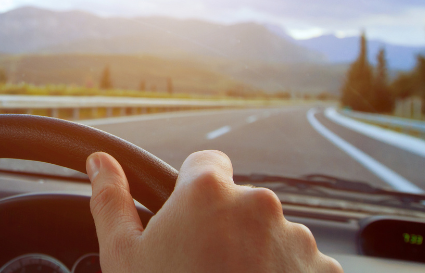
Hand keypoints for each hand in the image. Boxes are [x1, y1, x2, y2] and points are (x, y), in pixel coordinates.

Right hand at [86, 150, 342, 272]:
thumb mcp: (124, 257)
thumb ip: (111, 200)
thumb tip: (100, 161)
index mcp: (208, 191)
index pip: (207, 162)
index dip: (193, 190)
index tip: (187, 220)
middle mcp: (259, 204)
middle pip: (240, 202)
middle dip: (225, 227)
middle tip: (201, 268)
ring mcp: (297, 239)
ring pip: (271, 234)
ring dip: (257, 254)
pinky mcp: (325, 271)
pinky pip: (300, 264)